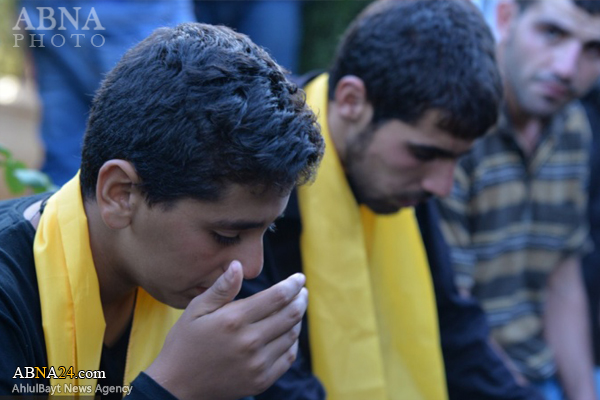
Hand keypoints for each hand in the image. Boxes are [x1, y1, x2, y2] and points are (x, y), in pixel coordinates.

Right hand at [145, 260, 306, 399]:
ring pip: (291, 335)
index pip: (277, 297)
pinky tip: (287, 333)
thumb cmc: (185, 343)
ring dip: (297, 319)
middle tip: (302, 292)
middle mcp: (249, 342)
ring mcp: (257, 364)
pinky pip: (288, 358)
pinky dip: (292, 342)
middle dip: (300, 299)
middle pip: (290, 315)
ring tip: (294, 309)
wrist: (177, 387)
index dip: (293, 285)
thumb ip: (221, 288)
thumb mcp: (196, 310)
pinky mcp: (261, 381)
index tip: (299, 278)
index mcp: (233, 320)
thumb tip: (238, 265)